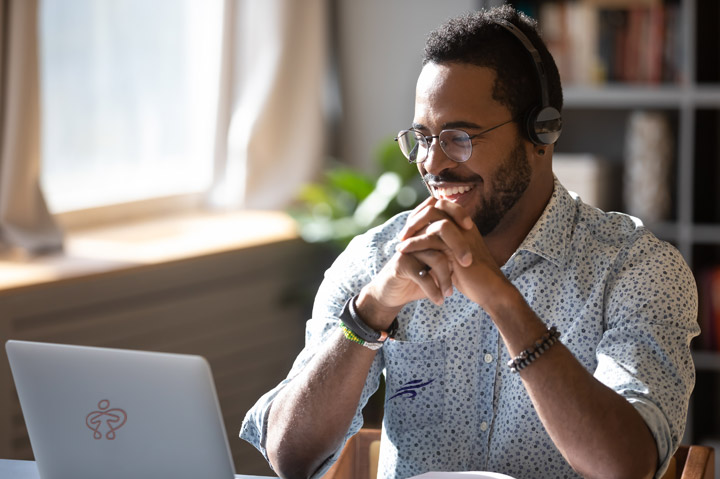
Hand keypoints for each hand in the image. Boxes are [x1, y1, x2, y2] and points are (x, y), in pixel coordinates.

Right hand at [355, 197, 468, 328]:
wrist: (393, 293)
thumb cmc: (419, 277)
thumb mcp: (437, 264)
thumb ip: (451, 253)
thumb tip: (478, 248)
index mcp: (425, 231)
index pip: (442, 211)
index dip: (458, 213)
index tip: (471, 228)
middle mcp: (416, 236)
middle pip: (441, 230)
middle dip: (459, 247)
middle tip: (467, 263)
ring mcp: (408, 249)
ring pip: (435, 257)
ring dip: (446, 278)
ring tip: (450, 293)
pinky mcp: (401, 264)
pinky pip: (423, 275)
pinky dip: (434, 290)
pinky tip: (439, 300)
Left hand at [396, 197, 510, 308]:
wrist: (490, 291)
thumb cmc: (473, 277)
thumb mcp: (456, 257)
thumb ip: (444, 245)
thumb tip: (425, 240)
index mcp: (465, 225)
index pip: (441, 206)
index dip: (423, 213)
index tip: (410, 227)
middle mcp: (464, 225)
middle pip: (436, 206)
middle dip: (415, 218)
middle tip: (402, 234)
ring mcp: (462, 234)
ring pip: (432, 218)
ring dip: (412, 228)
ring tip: (400, 242)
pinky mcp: (457, 248)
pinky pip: (431, 238)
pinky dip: (414, 243)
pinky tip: (403, 250)